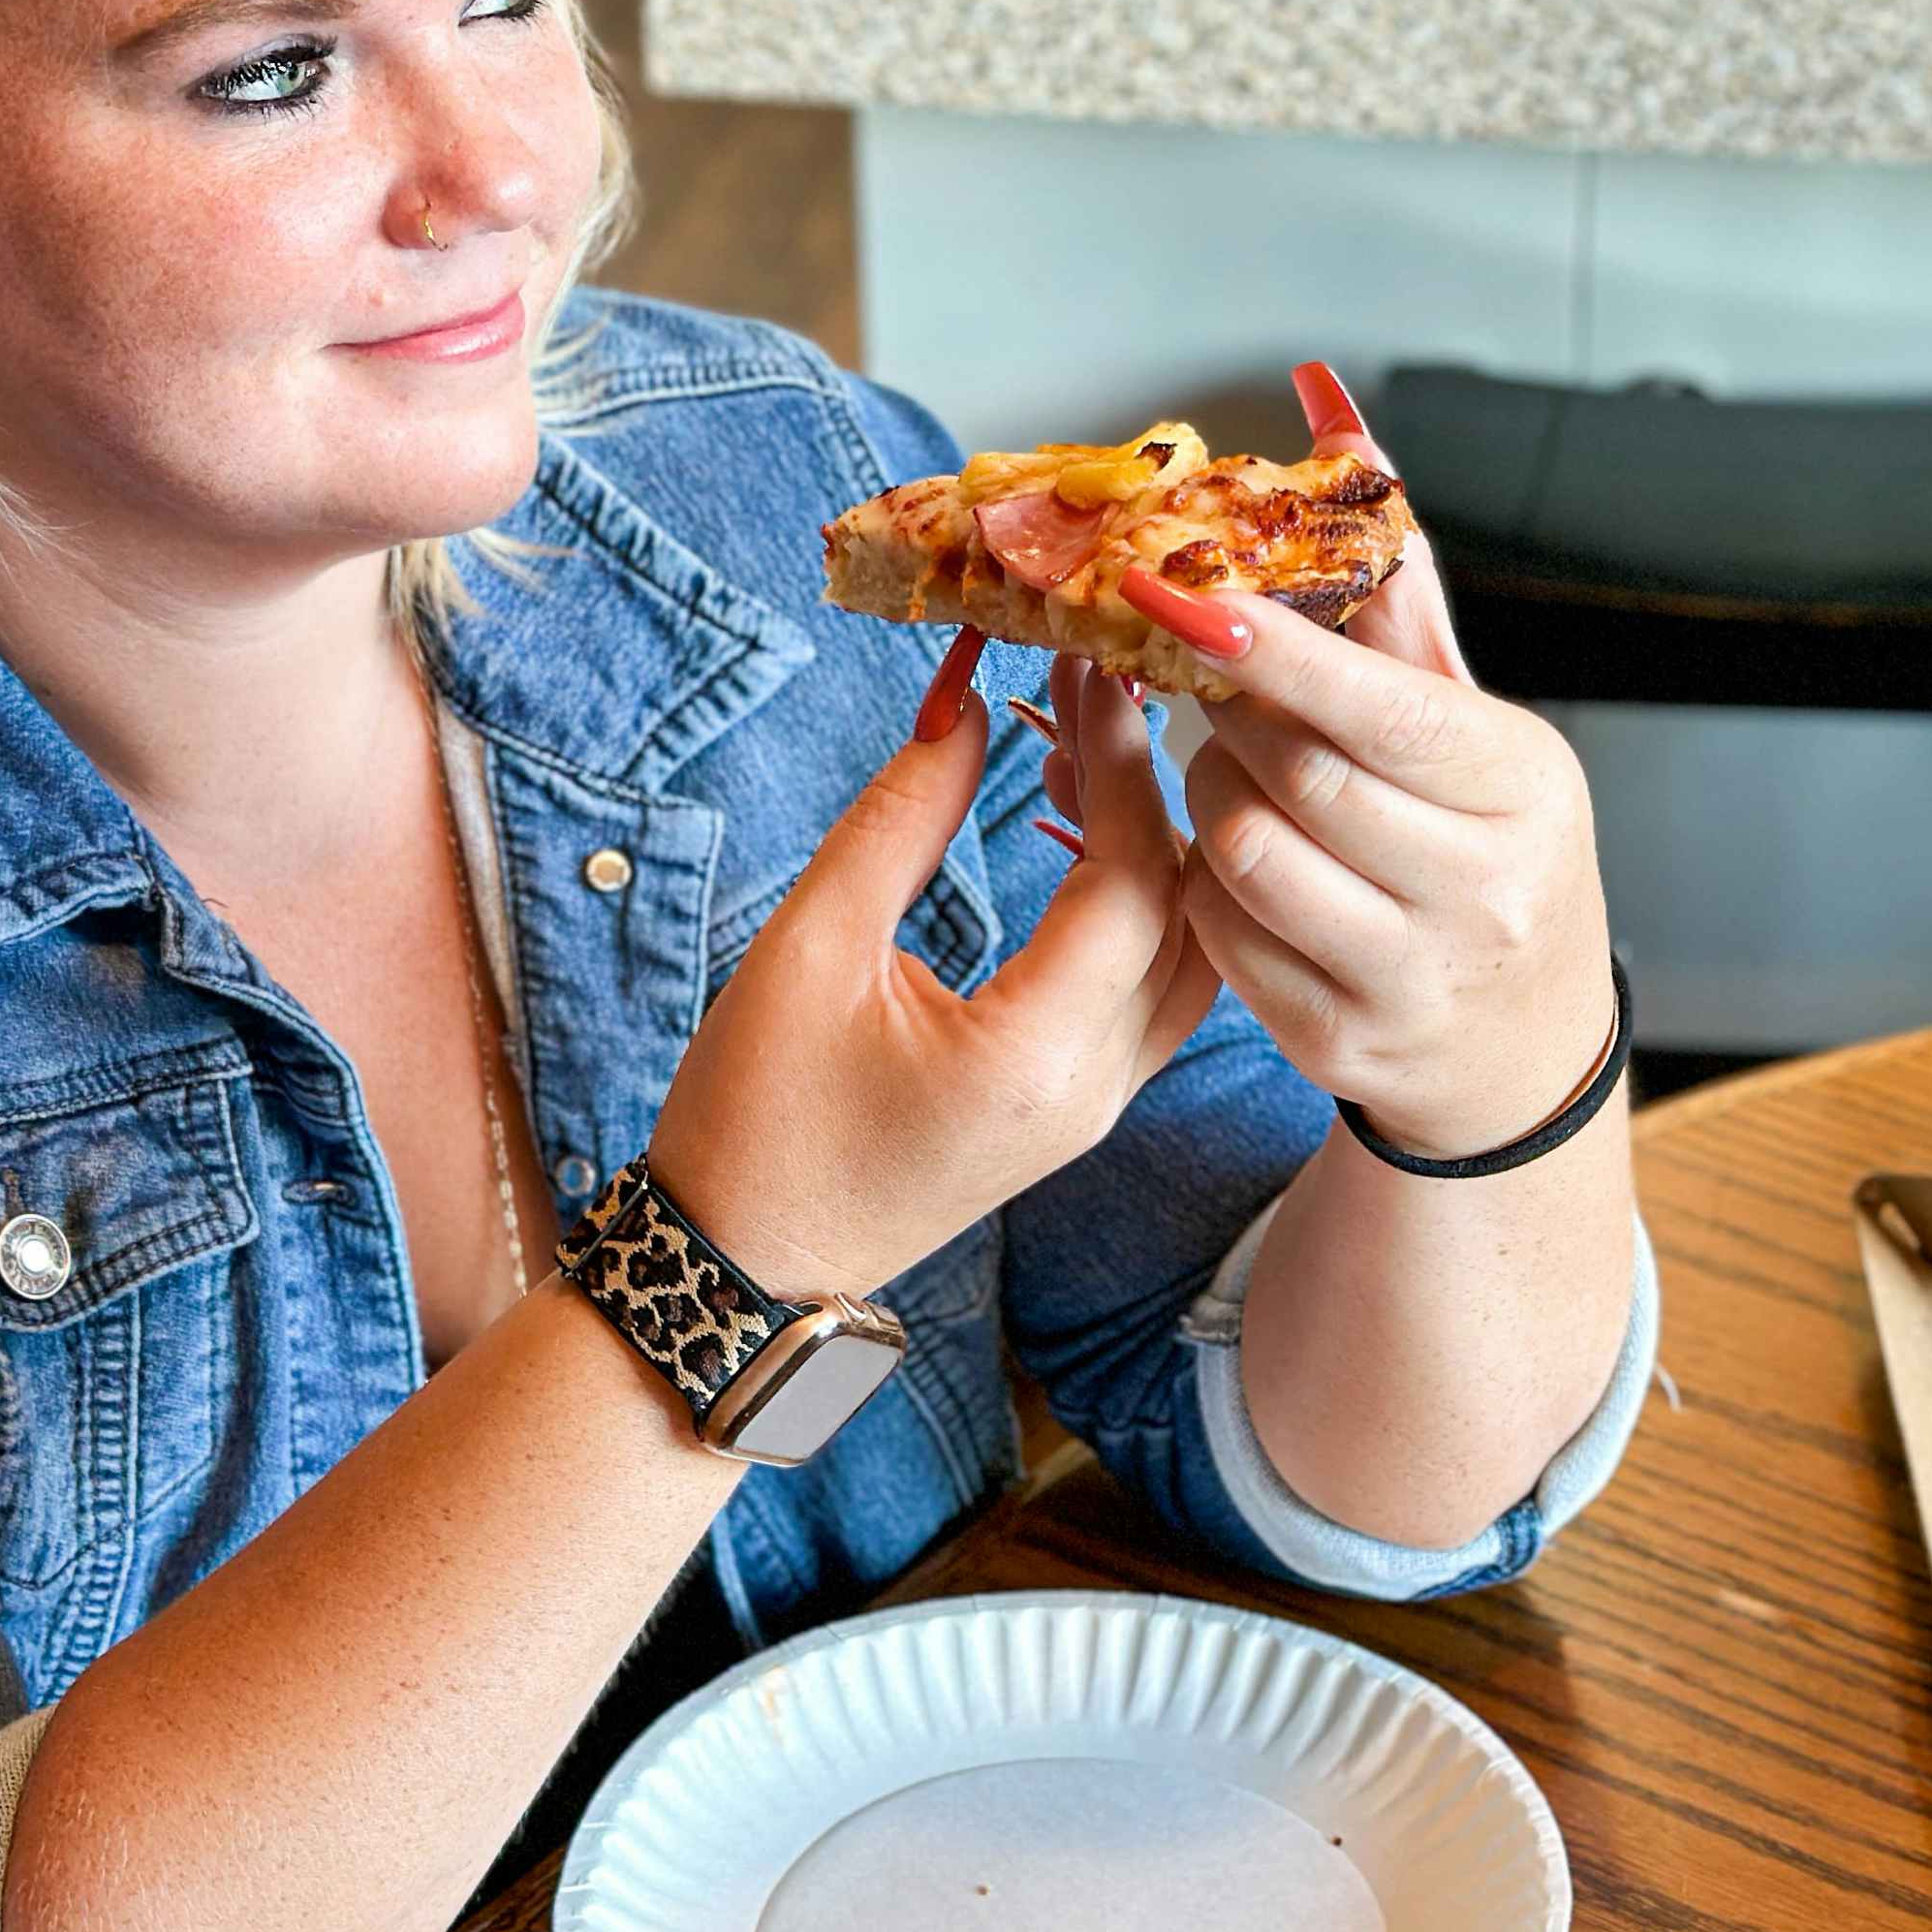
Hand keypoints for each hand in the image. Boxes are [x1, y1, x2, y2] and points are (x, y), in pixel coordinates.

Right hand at [643, 634, 1213, 1296]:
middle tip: (1095, 686)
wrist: (743, 1265)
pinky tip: (1079, 833)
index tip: (1083, 666)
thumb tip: (970, 701)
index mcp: (1035, 1055)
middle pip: (1185, 912)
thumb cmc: (756, 1116)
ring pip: (1187, 954)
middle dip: (1152, 788)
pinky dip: (1139, 903)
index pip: (1130, 879)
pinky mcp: (1079, 1108)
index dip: (1116, 761)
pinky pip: (1153, 990)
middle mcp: (1095, 1088)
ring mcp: (1099, 1107)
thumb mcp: (810, 945)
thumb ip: (901, 816)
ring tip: (1085, 747)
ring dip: (1157, 846)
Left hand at [1120, 364, 1615, 1161]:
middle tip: (1219, 696)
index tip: (1182, 598)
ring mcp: (1413, 976)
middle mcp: (1481, 885)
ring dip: (1210, 802)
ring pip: (1245, 853)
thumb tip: (1329, 406)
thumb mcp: (1462, 715)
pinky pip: (1223, 938)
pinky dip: (1207, 888)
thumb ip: (1389, 574)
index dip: (1272, 651)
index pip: (1376, 707)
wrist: (1518, 1039)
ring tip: (1239, 782)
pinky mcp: (1342, 1043)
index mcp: (1519, 784)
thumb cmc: (1480, 841)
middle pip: (1292, 775)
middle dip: (1231, 722)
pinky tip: (1242, 869)